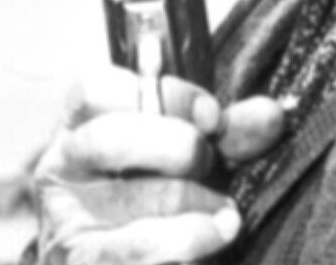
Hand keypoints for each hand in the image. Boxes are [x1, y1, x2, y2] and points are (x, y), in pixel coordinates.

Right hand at [32, 67, 286, 264]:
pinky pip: (141, 247)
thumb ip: (228, 131)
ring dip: (198, 201)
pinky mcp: (84, 260)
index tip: (212, 115)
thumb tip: (270, 115)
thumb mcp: (191, 153)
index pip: (99, 88)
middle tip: (208, 161)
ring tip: (224, 210)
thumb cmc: (158, 200)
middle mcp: (64, 166)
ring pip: (137, 197)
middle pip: (113, 138)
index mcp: (82, 123)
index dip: (165, 96)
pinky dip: (193, 238)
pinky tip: (220, 231)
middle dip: (180, 147)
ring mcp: (68, 218)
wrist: (126, 262)